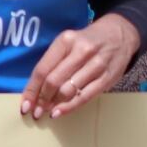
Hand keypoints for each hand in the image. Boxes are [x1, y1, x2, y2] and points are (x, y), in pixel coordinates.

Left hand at [21, 15, 142, 118]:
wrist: (121, 34)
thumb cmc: (88, 41)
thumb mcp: (69, 43)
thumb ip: (53, 63)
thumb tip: (36, 92)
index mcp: (66, 40)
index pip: (42, 69)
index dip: (31, 90)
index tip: (25, 105)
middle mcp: (81, 51)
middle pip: (54, 81)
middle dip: (41, 100)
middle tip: (36, 111)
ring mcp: (97, 64)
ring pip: (68, 90)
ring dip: (54, 105)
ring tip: (47, 112)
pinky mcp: (108, 77)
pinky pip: (85, 96)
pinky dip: (70, 107)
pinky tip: (60, 112)